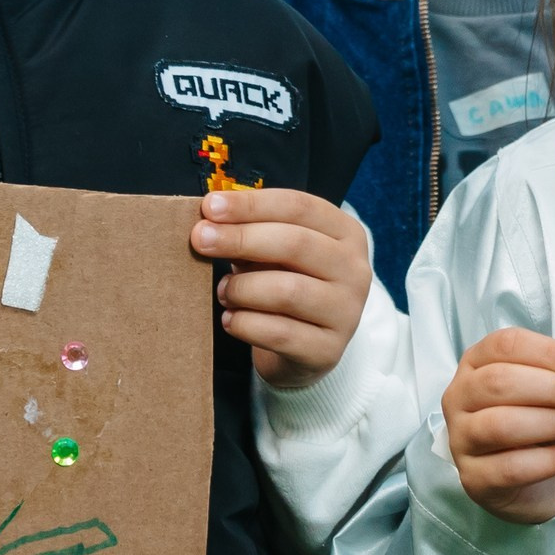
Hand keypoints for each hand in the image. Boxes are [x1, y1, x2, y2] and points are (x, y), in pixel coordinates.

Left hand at [191, 190, 371, 389]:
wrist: (305, 348)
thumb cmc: (285, 283)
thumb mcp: (274, 252)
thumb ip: (251, 232)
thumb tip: (209, 221)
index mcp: (346, 234)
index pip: (299, 206)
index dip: (251, 204)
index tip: (209, 206)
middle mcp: (355, 270)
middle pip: (295, 243)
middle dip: (240, 238)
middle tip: (200, 240)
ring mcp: (346, 312)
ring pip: (287, 290)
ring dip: (242, 288)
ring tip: (223, 291)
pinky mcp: (328, 350)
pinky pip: (279, 333)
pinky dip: (245, 323)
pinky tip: (230, 319)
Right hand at [444, 328, 554, 525]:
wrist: (539, 486)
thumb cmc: (546, 428)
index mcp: (477, 363)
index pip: (505, 345)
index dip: (548, 352)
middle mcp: (459, 397)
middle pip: (498, 381)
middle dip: (550, 387)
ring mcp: (460, 439)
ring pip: (499, 424)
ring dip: (548, 423)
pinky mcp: (473, 478)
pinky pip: (508, 468)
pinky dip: (543, 462)